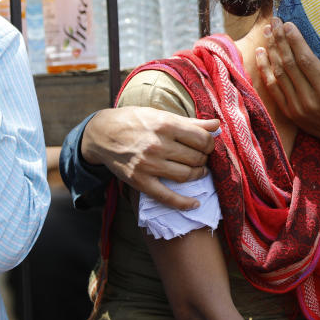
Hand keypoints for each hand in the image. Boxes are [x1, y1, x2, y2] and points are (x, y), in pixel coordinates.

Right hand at [81, 106, 219, 210]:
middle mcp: (158, 145)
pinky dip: (184, 203)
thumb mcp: (160, 115)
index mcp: (165, 125)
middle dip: (203, 158)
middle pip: (196, 158)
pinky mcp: (140, 181)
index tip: (206, 145)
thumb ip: (190, 122)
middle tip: (200, 157)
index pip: (202, 138)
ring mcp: (149, 165)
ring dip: (198, 175)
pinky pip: (167, 197)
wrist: (102, 134)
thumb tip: (217, 125)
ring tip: (197, 171)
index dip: (209, 144)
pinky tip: (195, 203)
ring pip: (187, 175)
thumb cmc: (134, 120)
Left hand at [254, 17, 319, 156]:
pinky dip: (265, 70)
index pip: (306, 61)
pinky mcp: (289, 112)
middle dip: (280, 40)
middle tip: (275, 21)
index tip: (289, 24)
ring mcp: (296, 107)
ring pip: (278, 74)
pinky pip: (273, 88)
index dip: (295, 41)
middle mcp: (308, 100)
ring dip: (271, 51)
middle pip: (289, 64)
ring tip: (267, 31)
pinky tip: (261, 54)